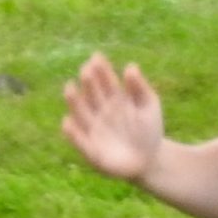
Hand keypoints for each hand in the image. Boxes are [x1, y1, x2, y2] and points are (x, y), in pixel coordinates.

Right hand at [62, 53, 165, 184]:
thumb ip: (139, 88)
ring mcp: (94, 130)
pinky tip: (67, 122)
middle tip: (86, 70)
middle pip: (91, 94)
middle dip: (88, 82)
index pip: (105, 81)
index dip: (101, 69)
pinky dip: (73, 133)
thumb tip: (131, 66)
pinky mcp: (92, 150)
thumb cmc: (149, 130)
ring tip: (69, 88)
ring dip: (74, 102)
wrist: (150, 160)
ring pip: (81, 113)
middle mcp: (100, 111)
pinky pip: (80, 141)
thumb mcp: (149, 106)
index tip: (97, 57)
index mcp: (114, 98)